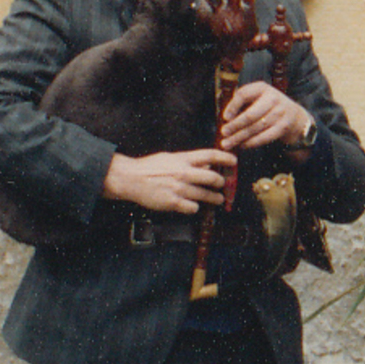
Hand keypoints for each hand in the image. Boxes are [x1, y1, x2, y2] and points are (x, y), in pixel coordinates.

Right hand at [103, 148, 234, 213]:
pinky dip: (195, 208)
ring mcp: (179, 188)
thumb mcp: (170, 158)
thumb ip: (188, 161)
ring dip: (215, 198)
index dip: (226, 158)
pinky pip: (193, 208)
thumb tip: (206, 164)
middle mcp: (184, 173)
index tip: (234, 162)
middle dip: (222, 183)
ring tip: (218, 200)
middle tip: (223, 185)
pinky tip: (193, 206)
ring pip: (206, 195)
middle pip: (213, 177)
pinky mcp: (173, 202)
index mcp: (183, 159)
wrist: (130, 178)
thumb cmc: (149, 167)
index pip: (210, 155)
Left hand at [220, 81, 313, 153]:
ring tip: (227, 143)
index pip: (244, 94)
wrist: (295, 115)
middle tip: (223, 133)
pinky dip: (251, 143)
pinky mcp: (283, 127)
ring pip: (255, 128)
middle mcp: (272, 98)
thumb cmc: (269, 106)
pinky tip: (242, 145)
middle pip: (250, 114)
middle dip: (234, 126)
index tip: (225, 117)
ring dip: (239, 137)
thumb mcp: (258, 96)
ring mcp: (279, 113)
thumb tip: (226, 118)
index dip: (232, 106)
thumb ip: (243, 103)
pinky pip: (264, 137)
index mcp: (262, 88)